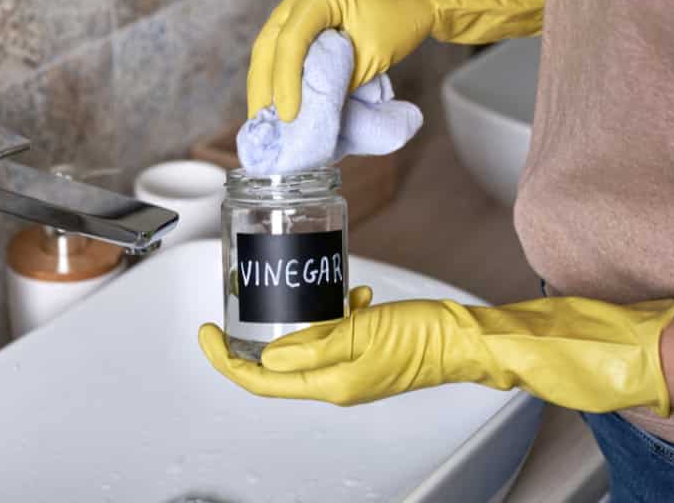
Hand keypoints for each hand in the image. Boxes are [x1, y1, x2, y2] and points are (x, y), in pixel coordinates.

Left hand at [199, 285, 673, 415]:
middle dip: (250, 338)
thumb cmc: (423, 335)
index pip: (260, 378)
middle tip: (232, 309)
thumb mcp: (359, 332)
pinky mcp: (367, 351)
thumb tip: (268, 354)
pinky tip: (349, 294)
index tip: (206, 333)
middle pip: (274, 364)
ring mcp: (351, 368)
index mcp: (329, 383)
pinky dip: (333, 312)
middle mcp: (335, 381)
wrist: (466, 337)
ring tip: (292, 291)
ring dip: (295, 318)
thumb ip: (312, 343)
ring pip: (303, 345)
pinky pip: (334, 333)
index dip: (226, 359)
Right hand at [246, 0, 549, 120]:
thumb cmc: (401, 22)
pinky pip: (279, 45)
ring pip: (267, 46)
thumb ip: (337, 80)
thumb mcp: (372, 56)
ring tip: (260, 116)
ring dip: (264, 82)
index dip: (285, 82)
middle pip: (268, 43)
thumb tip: (306, 109)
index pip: (291, 41)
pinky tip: (272, 98)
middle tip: (259, 121)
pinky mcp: (298, 13)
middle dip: (263, 86)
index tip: (288, 116)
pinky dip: (276, 73)